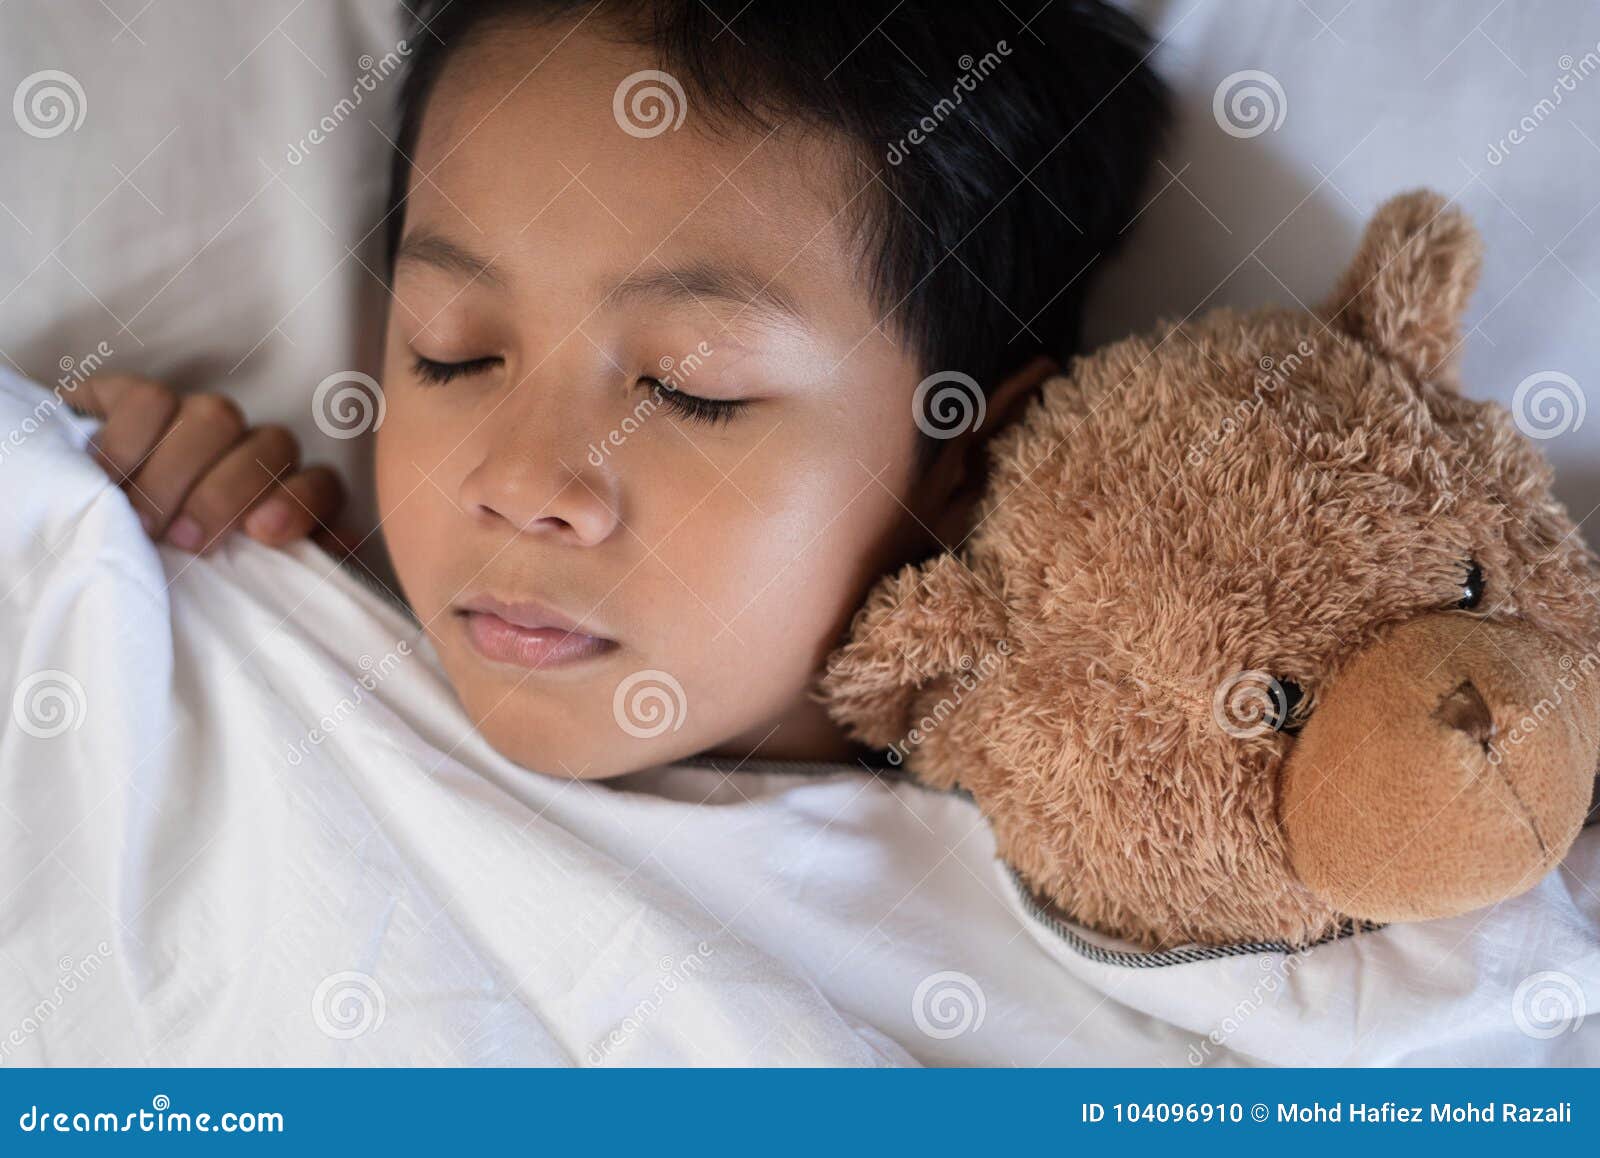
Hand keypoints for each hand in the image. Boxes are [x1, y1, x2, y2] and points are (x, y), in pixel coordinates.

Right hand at [69, 374, 345, 554]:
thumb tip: (329, 558)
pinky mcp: (132, 398)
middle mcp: (246, 449)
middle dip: (227, 495)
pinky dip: (130, 441)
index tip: (262, 533)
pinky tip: (106, 477)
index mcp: (279, 494)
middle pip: (271, 445)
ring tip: (141, 520)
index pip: (321, 484)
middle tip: (182, 540)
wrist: (67, 533)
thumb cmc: (158, 569)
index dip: (300, 503)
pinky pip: (151, 400)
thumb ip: (270, 572)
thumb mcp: (215, 584)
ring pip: (215, 417)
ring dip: (178, 473)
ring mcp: (193, 420)